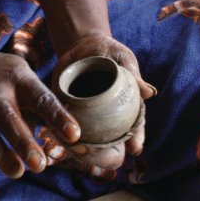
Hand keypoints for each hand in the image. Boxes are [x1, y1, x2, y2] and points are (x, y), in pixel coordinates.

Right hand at [0, 51, 81, 182]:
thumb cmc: (2, 78)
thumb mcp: (23, 78)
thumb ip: (41, 104)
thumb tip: (69, 138)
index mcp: (17, 78)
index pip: (40, 97)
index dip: (57, 116)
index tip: (74, 135)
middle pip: (7, 116)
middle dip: (22, 142)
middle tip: (40, 165)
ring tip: (17, 172)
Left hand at [51, 32, 155, 169]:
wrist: (83, 45)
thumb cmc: (109, 52)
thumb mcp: (122, 58)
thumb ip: (132, 73)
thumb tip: (149, 92)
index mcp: (125, 109)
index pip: (134, 128)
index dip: (136, 139)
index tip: (135, 148)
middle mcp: (106, 119)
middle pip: (109, 144)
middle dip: (103, 155)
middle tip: (100, 155)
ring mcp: (84, 118)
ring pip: (83, 141)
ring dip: (74, 151)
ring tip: (68, 154)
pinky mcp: (64, 111)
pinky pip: (61, 126)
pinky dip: (56, 135)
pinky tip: (50, 144)